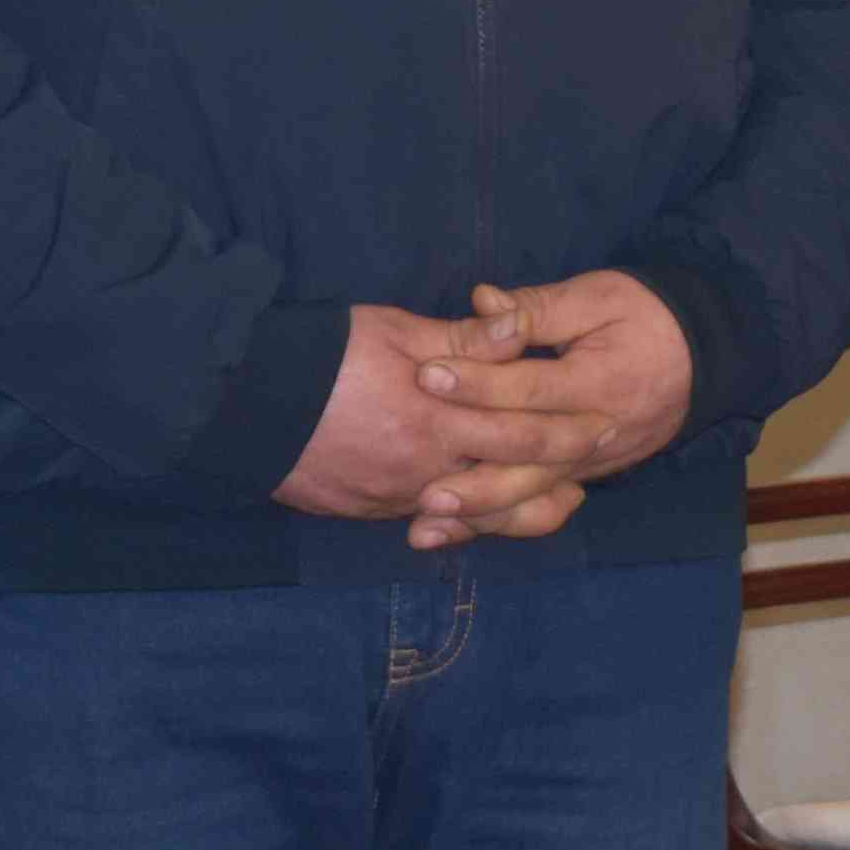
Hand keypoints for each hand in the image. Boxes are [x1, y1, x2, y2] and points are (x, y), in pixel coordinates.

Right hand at [280, 301, 585, 543]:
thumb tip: (519, 327)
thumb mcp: (396, 333)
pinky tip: (479, 514)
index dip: (568, 429)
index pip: (522, 430)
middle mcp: (425, 472)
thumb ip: (464, 339)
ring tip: (555, 501)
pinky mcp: (366, 511)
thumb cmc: (322, 357)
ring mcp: (395, 498)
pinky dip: (461, 521)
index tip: (605, 424)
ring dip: (517, 508)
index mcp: (440, 421)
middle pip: (507, 484)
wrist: (244, 404)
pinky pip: (427, 522)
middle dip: (557, 476)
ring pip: (472, 515)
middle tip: (594, 467)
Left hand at [414, 270, 699, 501]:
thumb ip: (538, 307)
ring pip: (534, 494)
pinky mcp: (584, 476)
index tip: (426, 375)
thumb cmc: (646, 317)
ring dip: (481, 512)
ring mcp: (593, 462)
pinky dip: (496, 522)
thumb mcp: (598, 296)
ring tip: (428, 522)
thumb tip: (482, 300)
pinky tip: (453, 534)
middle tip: (421, 482)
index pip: (532, 387)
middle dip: (475, 472)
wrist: (704, 358)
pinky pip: (540, 506)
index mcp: (599, 381)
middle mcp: (597, 431)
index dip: (479, 381)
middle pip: (532, 458)